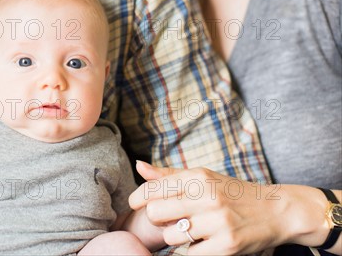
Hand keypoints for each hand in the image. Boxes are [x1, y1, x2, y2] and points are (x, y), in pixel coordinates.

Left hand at [129, 161, 285, 254]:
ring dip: (177, 236)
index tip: (135, 204)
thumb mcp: (203, 177)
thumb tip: (140, 166)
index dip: (138, 199)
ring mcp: (218, 222)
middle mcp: (208, 197)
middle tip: (170, 219)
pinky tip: (204, 241)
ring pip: (171, 236)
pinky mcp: (227, 246)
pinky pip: (190, 254)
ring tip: (192, 230)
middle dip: (157, 219)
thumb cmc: (232, 193)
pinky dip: (193, 250)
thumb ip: (169, 175)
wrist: (277, 211)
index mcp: (198, 177)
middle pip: (155, 214)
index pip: (153, 189)